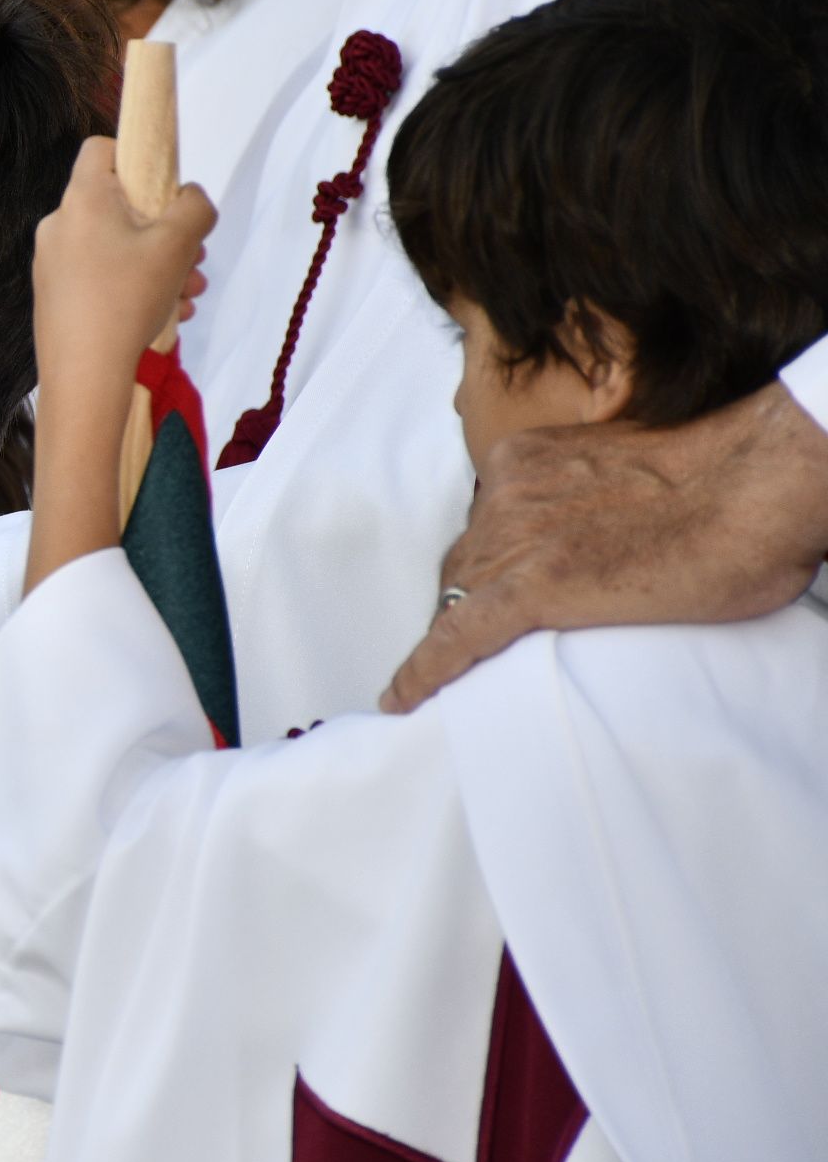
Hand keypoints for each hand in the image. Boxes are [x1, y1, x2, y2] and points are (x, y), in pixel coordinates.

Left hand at [29, 135, 213, 412]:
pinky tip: (167, 317)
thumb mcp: (177, 244)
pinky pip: (104, 278)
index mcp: (81, 200)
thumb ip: (195, 207)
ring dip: (162, 267)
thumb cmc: (126, 299)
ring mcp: (54, 264)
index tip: (167, 189)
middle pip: (121, 207)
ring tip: (189, 296)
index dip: (138, 156)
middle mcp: (59, 226)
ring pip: (119, 249)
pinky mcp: (57, 297)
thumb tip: (190, 197)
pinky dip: (138, 290)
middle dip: (167, 231)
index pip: (101, 150)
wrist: (82, 376)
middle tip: (196, 259)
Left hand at [383, 383, 827, 710]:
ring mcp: (515, 539)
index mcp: (525, 462)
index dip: (477, 573)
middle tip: (480, 644)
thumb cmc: (724, 481)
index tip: (471, 601)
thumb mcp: (628, 476)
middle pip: (462, 566)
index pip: (480, 529)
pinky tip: (404, 699)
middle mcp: (506, 495)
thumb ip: (590, 501)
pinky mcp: (533, 587)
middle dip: (467, 605)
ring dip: (460, 636)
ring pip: (459, 601)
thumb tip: (603, 537)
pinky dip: (426, 671)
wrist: (756, 484)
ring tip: (462, 676)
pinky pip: (458, 638)